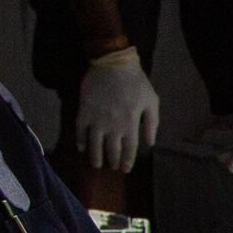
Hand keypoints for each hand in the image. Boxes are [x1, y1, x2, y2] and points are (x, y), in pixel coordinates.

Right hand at [74, 47, 160, 171]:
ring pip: (95, 144)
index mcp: (131, 123)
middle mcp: (113, 125)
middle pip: (112, 150)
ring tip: (96, 165)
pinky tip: (81, 147)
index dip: (127, 161)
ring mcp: (97, 118)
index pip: (129, 149)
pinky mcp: (84, 110)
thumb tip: (149, 144)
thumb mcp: (151, 101)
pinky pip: (80, 129)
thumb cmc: (136, 81)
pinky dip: (80, 140)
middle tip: (112, 167)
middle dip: (113, 161)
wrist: (113, 63)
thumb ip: (152, 123)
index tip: (125, 169)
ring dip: (95, 157)